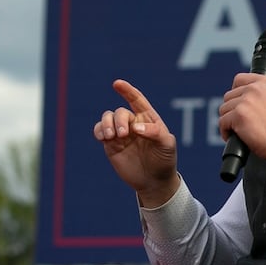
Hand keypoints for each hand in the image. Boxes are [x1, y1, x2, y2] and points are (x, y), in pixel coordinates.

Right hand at [96, 80, 180, 206]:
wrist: (154, 181)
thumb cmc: (165, 160)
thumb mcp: (167, 145)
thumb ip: (155, 132)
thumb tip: (136, 127)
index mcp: (148, 118)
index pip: (136, 100)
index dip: (127, 90)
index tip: (117, 84)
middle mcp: (133, 123)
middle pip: (120, 112)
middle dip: (119, 120)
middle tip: (123, 134)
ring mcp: (121, 134)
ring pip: (107, 119)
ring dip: (106, 124)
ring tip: (111, 136)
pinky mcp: (110, 145)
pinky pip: (100, 131)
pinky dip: (98, 130)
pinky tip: (103, 137)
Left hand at [217, 72, 265, 165]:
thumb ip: (257, 95)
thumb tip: (239, 99)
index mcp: (264, 82)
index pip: (239, 80)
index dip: (236, 94)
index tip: (239, 104)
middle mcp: (254, 88)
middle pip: (228, 97)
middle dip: (232, 111)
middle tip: (242, 122)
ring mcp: (246, 101)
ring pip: (223, 110)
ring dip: (229, 122)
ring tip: (240, 131)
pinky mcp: (239, 115)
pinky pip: (222, 122)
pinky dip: (226, 132)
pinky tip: (237, 137)